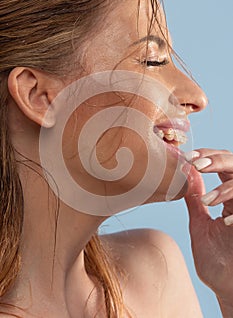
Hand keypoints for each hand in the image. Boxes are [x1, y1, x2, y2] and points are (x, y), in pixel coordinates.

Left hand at [184, 148, 232, 308]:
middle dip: (217, 160)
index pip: (222, 165)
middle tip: (196, 163)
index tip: (188, 157)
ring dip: (226, 189)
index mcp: (227, 197)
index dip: (207, 156)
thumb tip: (186, 176)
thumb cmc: (215, 259)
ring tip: (207, 201)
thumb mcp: (200, 223)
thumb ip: (195, 200)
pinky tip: (226, 222)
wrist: (226, 288)